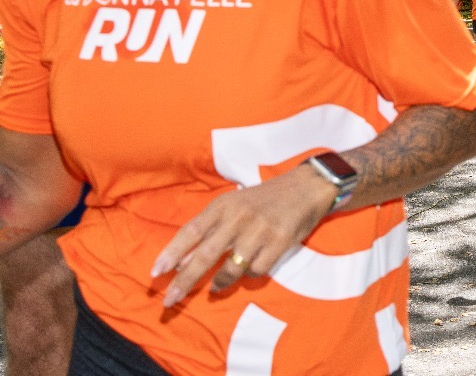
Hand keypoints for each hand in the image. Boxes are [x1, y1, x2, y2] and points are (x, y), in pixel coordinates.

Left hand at [151, 166, 335, 307]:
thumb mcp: (233, 205)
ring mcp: (260, 230)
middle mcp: (239, 217)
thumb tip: (181, 262)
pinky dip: (250, 275)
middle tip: (170, 301)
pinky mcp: (280, 242)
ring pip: (231, 269)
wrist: (307, 187)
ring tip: (216, 286)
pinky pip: (257, 270)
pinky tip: (252, 267)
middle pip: (205, 255)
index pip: (191, 231)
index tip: (156, 274)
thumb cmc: (264, 199)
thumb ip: (209, 230)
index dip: (171, 253)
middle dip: (185, 281)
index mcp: (224, 205)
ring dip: (220, 282)